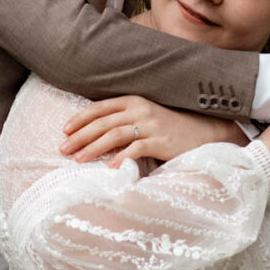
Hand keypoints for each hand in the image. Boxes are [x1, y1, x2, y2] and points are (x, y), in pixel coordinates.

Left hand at [61, 96, 246, 166]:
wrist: (206, 131)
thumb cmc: (171, 127)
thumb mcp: (146, 116)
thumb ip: (124, 119)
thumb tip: (95, 131)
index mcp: (134, 100)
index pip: (100, 107)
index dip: (80, 118)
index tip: (64, 129)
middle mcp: (141, 109)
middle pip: (103, 122)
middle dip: (80, 135)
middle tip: (63, 148)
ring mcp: (151, 125)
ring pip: (115, 134)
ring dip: (94, 147)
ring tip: (78, 159)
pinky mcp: (161, 141)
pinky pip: (136, 149)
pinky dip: (121, 159)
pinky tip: (110, 169)